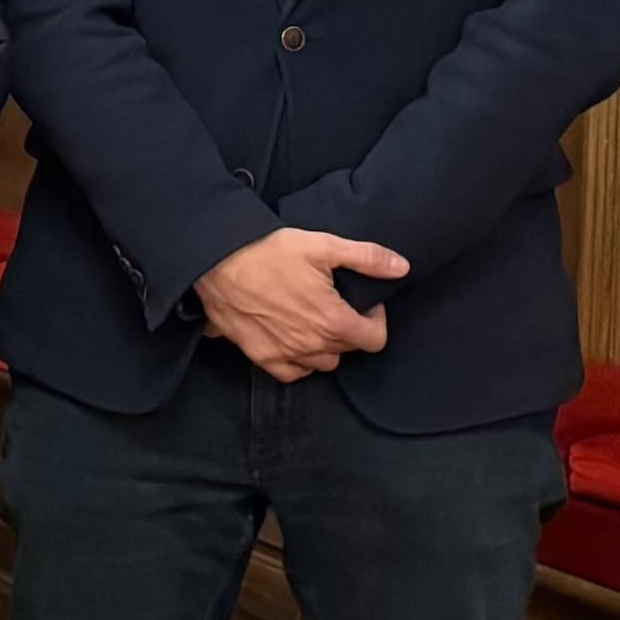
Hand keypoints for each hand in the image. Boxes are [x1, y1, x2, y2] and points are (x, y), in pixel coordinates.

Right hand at [196, 226, 407, 379]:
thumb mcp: (324, 246)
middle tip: (336, 305)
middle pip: (348, 350)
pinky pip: (292, 373)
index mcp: (333, 321)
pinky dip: (299, 362)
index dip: (375, 320)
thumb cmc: (269, 252)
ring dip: (326, 346)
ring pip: (323, 363)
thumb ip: (368, 258)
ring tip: (315, 322)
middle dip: (349, 330)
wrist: (217, 262)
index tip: (363, 303)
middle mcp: (312, 345)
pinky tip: (295, 341)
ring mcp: (286, 354)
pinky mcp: (261, 356)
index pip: (374, 340)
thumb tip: (402, 267)